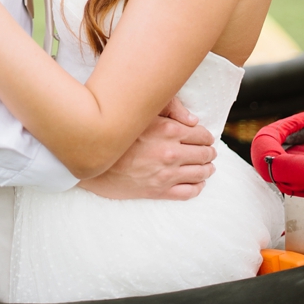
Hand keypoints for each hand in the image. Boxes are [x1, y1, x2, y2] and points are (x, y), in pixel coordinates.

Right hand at [77, 108, 216, 200]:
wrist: (93, 162)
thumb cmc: (118, 134)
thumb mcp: (143, 115)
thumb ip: (170, 111)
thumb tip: (193, 120)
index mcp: (169, 131)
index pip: (202, 134)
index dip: (207, 136)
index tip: (207, 138)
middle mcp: (171, 153)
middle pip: (204, 154)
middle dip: (210, 152)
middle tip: (210, 152)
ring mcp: (166, 174)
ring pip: (200, 173)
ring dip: (207, 169)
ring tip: (208, 167)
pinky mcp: (159, 191)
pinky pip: (188, 192)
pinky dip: (198, 187)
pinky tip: (198, 183)